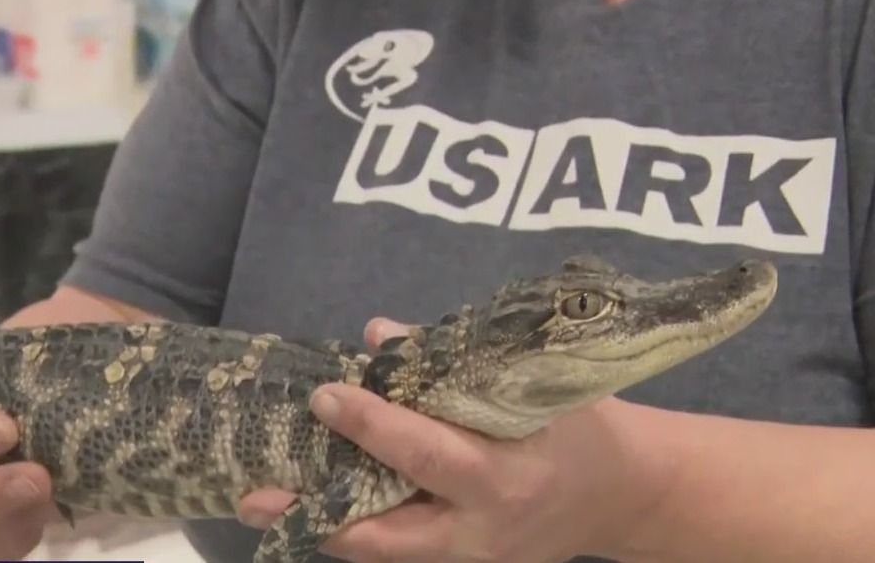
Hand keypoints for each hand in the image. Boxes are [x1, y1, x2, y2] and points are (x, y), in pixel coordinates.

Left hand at [237, 318, 675, 562]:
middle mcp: (483, 529)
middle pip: (387, 534)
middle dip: (317, 515)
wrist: (622, 493)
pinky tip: (317, 509)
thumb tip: (377, 335)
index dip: (372, 426)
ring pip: (386, 552)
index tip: (326, 395)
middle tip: (253, 495)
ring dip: (323, 529)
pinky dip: (358, 530)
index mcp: (506, 475)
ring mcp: (474, 559)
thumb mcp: (530, 383)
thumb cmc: (578, 425)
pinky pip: (403, 551)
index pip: (425, 452)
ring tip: (264, 506)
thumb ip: (453, 362)